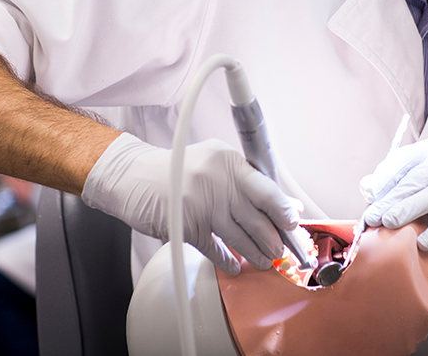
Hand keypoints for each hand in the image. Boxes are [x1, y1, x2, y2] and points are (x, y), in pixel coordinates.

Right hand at [82, 133, 299, 275]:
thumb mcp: (217, 161)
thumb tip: (285, 203)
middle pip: (256, 218)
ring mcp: (201, 205)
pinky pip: (215, 250)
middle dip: (273, 239)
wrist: (135, 176)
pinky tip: (235, 266)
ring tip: (265, 261)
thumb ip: (249, 180)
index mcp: (229, 162)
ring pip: (239, 237)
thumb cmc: (180, 168)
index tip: (293, 223)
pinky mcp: (187, 227)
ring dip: (256, 253)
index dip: (283, 210)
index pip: (266, 189)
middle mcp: (218, 181)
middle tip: (280, 249)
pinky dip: (228, 261)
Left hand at [359, 137, 427, 269]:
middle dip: (392, 198)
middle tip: (373, 216)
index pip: (404, 160)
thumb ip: (393, 188)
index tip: (369, 197)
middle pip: (417, 177)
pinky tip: (422, 242)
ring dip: (409, 209)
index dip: (385, 178)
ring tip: (390, 223)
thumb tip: (366, 185)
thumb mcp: (415, 195)